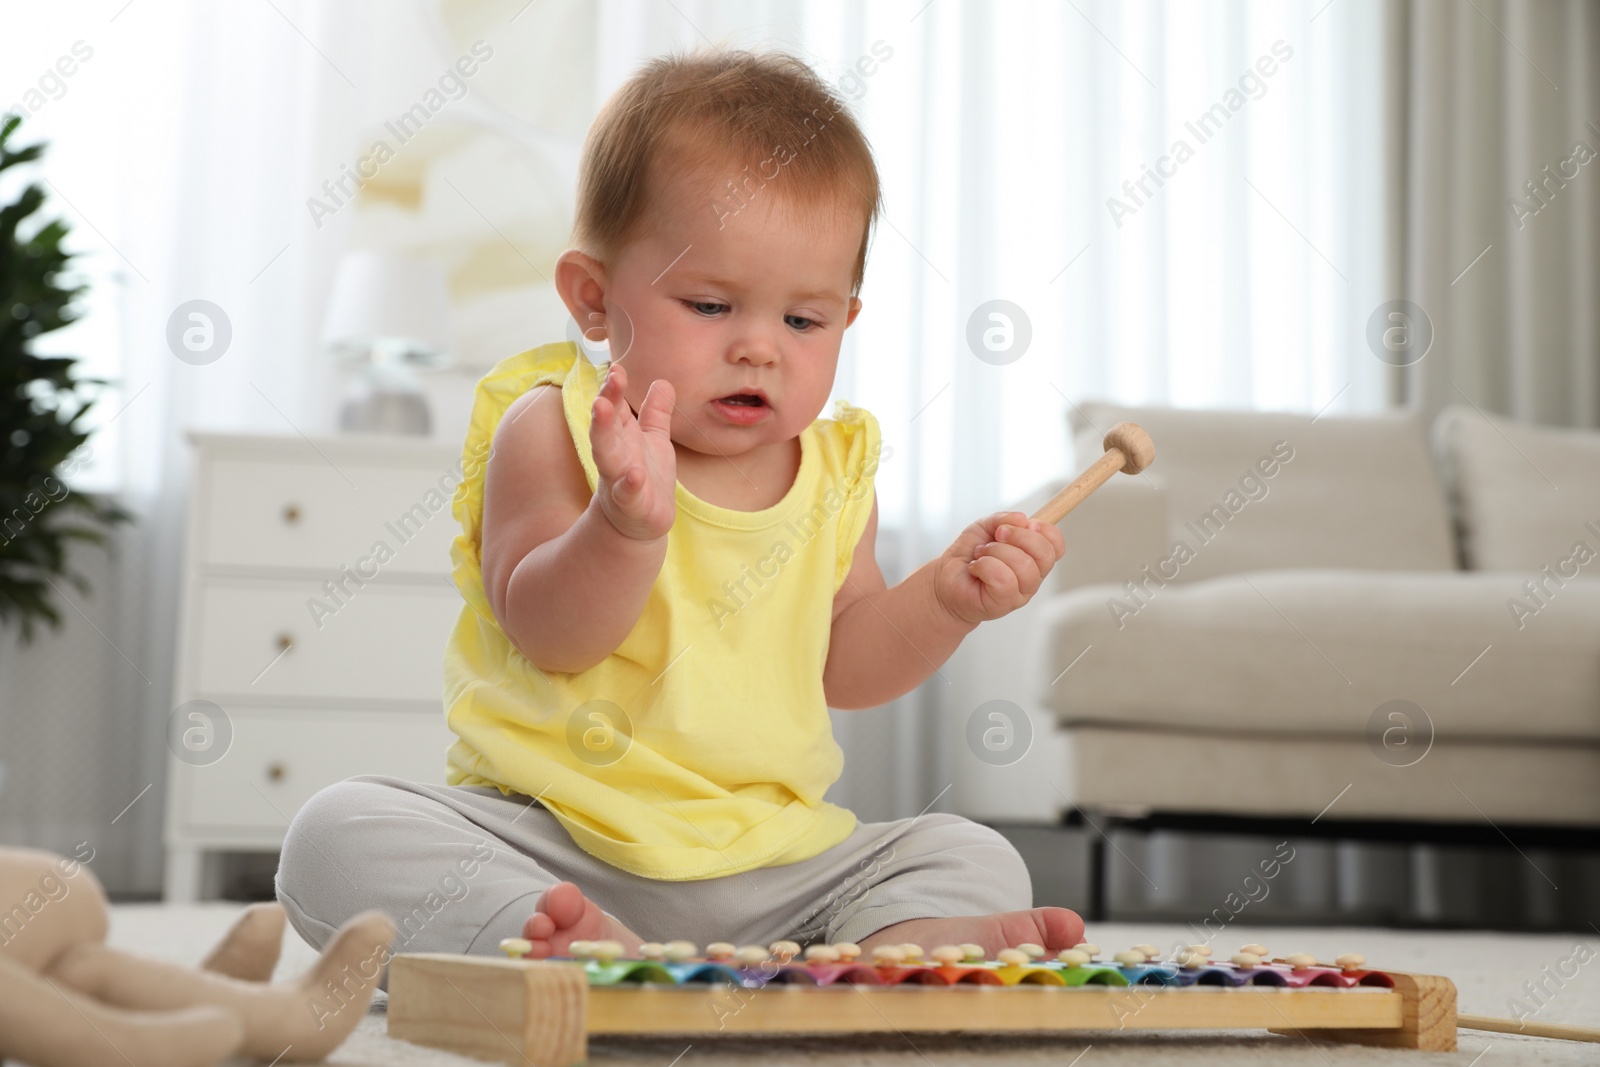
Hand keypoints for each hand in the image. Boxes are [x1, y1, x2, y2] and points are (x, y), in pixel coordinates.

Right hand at [589, 363, 675, 540]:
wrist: (640, 522)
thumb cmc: (646, 476)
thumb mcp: (654, 440)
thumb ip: (657, 413)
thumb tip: (662, 381)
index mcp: (621, 436)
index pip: (614, 408)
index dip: (614, 388)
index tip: (616, 367)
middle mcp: (615, 454)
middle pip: (605, 426)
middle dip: (605, 403)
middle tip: (609, 379)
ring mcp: (619, 479)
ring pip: (606, 455)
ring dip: (603, 432)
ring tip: (602, 408)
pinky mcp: (632, 504)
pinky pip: (628, 493)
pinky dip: (629, 484)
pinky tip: (635, 474)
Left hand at [932, 511, 1065, 625]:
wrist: (945, 578)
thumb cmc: (969, 555)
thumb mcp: (985, 527)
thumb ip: (1003, 519)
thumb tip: (1022, 519)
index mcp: (1034, 558)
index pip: (1056, 545)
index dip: (1045, 530)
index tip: (1025, 523)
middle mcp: (1032, 578)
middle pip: (1045, 554)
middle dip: (1019, 536)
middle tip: (997, 535)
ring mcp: (1020, 593)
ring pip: (1024, 565)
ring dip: (997, 551)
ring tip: (981, 554)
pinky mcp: (1003, 603)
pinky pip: (1004, 579)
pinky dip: (985, 565)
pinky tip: (975, 567)